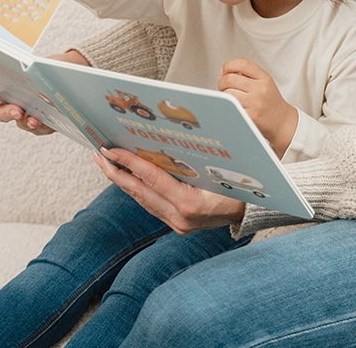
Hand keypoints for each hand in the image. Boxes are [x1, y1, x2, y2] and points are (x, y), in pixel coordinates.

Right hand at [0, 50, 89, 134]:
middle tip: (17, 110)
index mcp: (5, 84)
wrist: (67, 76)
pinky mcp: (39, 124)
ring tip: (35, 119)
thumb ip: (39, 67)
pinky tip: (48, 122)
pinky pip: (39, 129)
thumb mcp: (43, 62)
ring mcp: (24, 115)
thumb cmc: (49, 67)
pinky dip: (43, 126)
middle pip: (1, 112)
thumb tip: (41, 74)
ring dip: (27, 122)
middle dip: (8, 112)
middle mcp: (10, 102)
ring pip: (20, 122)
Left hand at [95, 146, 244, 234]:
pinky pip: (151, 205)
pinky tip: (129, 177)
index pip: (151, 178)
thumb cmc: (243, 184)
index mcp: (190, 202)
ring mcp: (178, 224)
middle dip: (116, 172)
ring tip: (107, 163)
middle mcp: (180, 217)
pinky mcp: (178, 225)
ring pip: (142, 200)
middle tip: (98, 154)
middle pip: (139, 192)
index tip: (110, 149)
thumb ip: (200, 152)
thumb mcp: (223, 165)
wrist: (256, 211)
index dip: (128, 162)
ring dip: (123, 181)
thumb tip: (180, 130)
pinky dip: (138, 189)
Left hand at [218, 58, 297, 156]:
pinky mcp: (250, 116)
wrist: (282, 122)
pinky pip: (231, 107)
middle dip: (222, 82)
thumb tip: (224, 72)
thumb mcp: (264, 82)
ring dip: (224, 95)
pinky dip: (228, 106)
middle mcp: (260, 89)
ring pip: (228, 93)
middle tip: (224, 86)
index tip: (225, 70)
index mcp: (264, 78)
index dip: (229, 65)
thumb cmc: (270, 101)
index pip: (243, 64)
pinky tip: (233, 107)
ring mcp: (255, 103)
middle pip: (230, 79)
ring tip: (230, 98)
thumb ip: (248, 74)